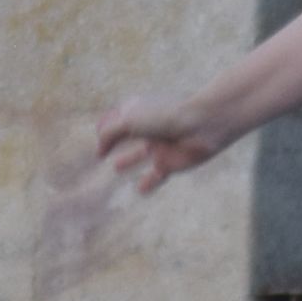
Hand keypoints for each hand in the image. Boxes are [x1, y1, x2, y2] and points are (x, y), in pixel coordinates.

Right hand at [95, 93, 228, 193]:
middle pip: (128, 134)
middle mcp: (148, 127)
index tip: (98, 133)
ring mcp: (160, 145)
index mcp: (139, 110)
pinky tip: (140, 190)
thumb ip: (108, 134)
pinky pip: (157, 176)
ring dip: (129, 160)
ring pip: (141, 154)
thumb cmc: (165, 116)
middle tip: (102, 151)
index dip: (105, 125)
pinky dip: (149, 183)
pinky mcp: (170, 162)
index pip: (116, 117)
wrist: (203, 125)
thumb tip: (100, 150)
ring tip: (117, 167)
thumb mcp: (128, 121)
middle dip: (116, 140)